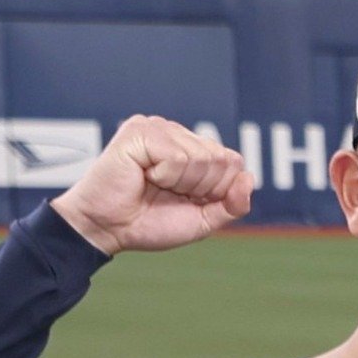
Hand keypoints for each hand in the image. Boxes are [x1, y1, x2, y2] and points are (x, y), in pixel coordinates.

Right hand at [49, 115, 254, 256]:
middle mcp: (177, 133)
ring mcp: (158, 127)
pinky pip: (178, 157)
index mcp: (193, 149)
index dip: (217, 191)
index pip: (233, 162)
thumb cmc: (150, 223)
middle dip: (200, 188)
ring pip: (202, 157)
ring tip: (154, 184)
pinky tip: (144, 175)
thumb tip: (249, 177)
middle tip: (167, 192)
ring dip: (181, 183)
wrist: (109, 229)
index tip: (186, 199)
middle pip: (222, 158)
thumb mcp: (203, 220)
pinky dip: (166, 176)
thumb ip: (233, 204)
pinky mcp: (140, 130)